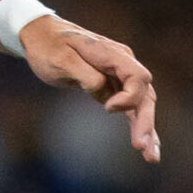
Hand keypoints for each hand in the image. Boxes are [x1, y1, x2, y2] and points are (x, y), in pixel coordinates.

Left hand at [20, 15, 160, 162]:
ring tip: (151, 157)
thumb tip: (106, 95)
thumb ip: (86, 75)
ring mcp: (120, 74)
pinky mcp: (113, 86)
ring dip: (148, 130)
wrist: (40, 35)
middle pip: (145, 94)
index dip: (130, 96)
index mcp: (111, 53)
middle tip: (141, 147)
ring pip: (142, 104)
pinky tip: (146, 146)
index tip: (108, 109)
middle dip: (146, 122)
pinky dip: (138, 125)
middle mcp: (122, 63)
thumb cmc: (48, 46)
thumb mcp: (60, 60)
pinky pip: (131, 107)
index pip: (137, 76)